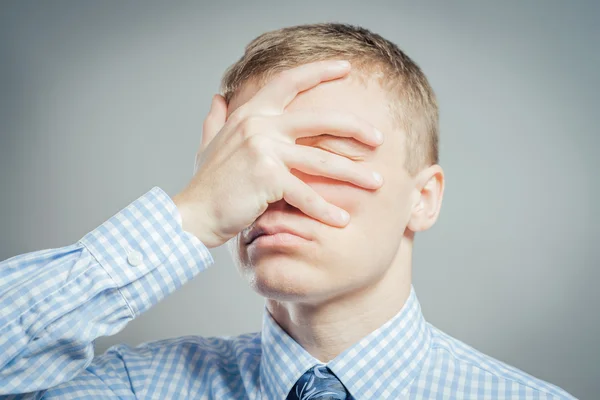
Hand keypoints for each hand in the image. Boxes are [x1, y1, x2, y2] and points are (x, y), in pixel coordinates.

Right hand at [173, 60, 383, 247]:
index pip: (289, 82)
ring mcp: (265, 149)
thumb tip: (217, 98)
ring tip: (376, 183)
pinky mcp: (268, 177)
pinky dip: (325, 210)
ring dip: (353, 174)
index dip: (319, 71)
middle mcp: (260, 125)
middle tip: (379, 138)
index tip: (346, 67)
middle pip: (320, 120)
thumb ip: (216, 120)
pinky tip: (342, 220)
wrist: (193, 214)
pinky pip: (306, 193)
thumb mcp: (209, 145)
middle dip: (355, 128)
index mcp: (251, 114)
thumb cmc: (207, 183)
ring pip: (322, 160)